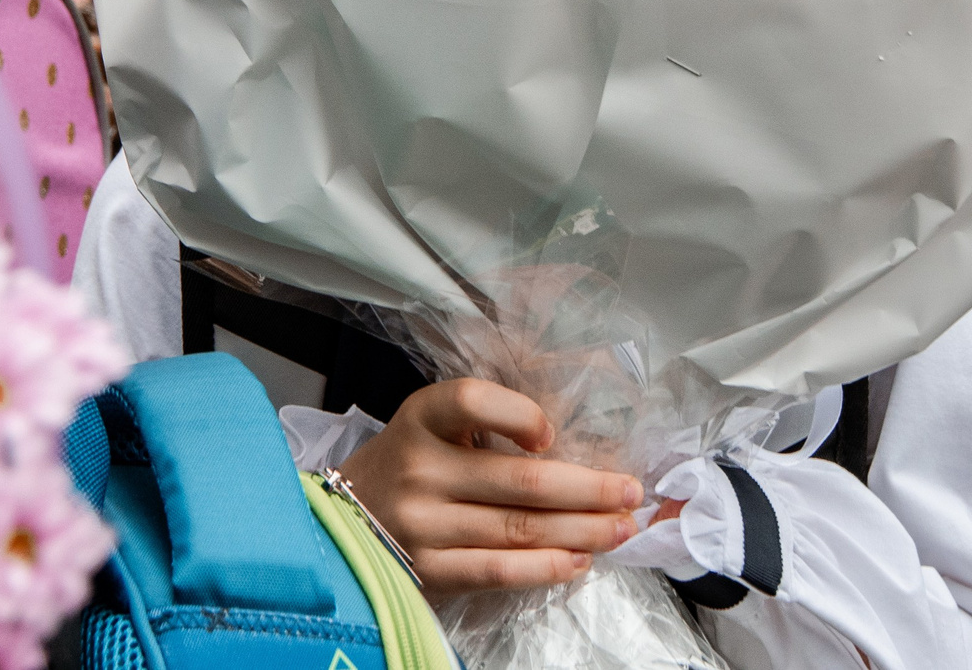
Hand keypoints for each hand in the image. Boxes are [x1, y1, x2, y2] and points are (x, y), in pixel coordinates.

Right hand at [338, 378, 641, 593]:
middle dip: (589, 489)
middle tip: (631, 493)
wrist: (340, 523)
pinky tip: (578, 560)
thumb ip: (485, 427)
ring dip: (581, 531)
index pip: (472, 400)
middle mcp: (419, 468)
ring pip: (519, 528)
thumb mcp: (431, 428)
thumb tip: (571, 450)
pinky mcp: (427, 570)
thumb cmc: (406, 466)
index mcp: (421, 418)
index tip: (551, 433)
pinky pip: (498, 569)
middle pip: (521, 480)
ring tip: (619, 528)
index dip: (520, 414)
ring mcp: (421, 524)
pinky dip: (545, 566)